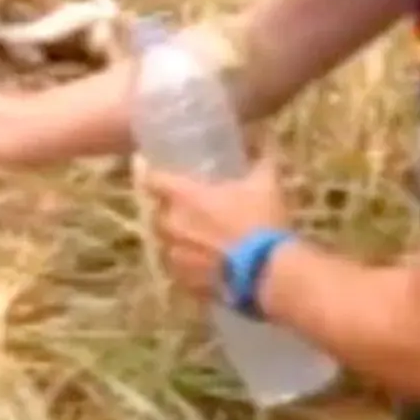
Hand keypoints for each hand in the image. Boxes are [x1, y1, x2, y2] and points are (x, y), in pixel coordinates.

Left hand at [136, 154, 290, 301]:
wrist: (269, 274)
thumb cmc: (261, 222)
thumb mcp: (266, 183)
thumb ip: (262, 156)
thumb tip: (264, 135)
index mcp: (184, 197)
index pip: (152, 179)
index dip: (151, 173)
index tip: (154, 170)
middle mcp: (172, 226)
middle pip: (158, 213)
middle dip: (170, 209)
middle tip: (189, 207)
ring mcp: (176, 258)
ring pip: (167, 244)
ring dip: (179, 238)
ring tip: (201, 238)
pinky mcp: (186, 284)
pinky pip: (180, 270)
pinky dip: (191, 264)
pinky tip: (209, 264)